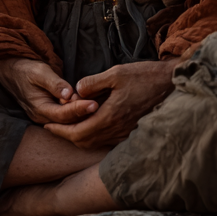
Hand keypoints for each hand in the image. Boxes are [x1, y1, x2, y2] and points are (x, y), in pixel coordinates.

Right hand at [0, 57, 97, 125]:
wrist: (12, 71)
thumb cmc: (26, 69)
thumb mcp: (39, 71)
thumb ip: (54, 83)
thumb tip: (68, 93)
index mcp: (39, 108)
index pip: (63, 115)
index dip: (79, 110)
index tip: (94, 103)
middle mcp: (42, 116)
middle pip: (68, 121)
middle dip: (84, 114)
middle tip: (102, 106)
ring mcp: (45, 116)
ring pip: (68, 120)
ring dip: (82, 114)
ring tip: (100, 106)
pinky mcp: (50, 112)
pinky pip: (66, 116)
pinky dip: (77, 112)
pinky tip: (90, 106)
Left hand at [43, 58, 177, 149]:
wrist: (169, 84)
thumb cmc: (143, 76)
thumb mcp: (116, 73)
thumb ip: (93, 83)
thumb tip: (76, 90)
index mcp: (110, 116)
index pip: (78, 133)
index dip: (60, 131)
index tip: (47, 124)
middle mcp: (116, 130)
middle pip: (83, 142)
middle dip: (65, 135)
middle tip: (52, 125)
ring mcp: (124, 133)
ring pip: (94, 142)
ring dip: (78, 135)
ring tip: (67, 123)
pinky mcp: (130, 130)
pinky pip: (106, 140)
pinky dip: (92, 135)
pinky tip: (89, 122)